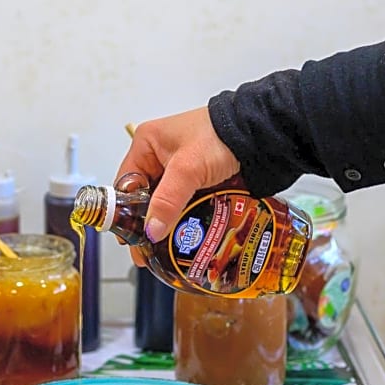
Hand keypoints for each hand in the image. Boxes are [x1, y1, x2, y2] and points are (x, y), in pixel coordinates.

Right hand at [116, 107, 240, 264]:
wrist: (260, 133)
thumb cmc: (220, 137)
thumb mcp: (187, 169)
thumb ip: (167, 201)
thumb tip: (151, 231)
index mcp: (147, 144)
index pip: (125, 183)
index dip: (124, 211)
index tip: (128, 236)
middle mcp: (159, 156)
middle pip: (144, 196)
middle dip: (145, 223)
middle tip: (144, 250)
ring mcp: (179, 168)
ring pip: (165, 202)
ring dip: (165, 223)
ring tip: (162, 251)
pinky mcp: (197, 178)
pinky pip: (183, 202)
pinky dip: (183, 218)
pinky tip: (182, 236)